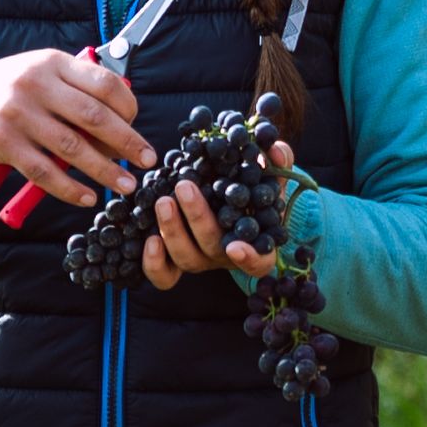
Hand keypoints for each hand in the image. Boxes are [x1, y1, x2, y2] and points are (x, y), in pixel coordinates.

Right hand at [0, 49, 147, 209]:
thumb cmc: (10, 89)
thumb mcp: (42, 73)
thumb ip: (77, 88)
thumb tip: (123, 122)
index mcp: (53, 63)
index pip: (104, 84)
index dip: (129, 109)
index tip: (139, 127)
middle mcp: (36, 85)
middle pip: (94, 117)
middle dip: (127, 142)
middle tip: (148, 160)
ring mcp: (18, 115)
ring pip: (73, 148)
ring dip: (105, 170)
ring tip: (126, 184)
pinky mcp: (3, 144)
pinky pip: (44, 172)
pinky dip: (70, 188)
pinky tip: (87, 197)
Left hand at [141, 141, 296, 287]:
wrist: (227, 197)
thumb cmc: (253, 189)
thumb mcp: (269, 177)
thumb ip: (277, 164)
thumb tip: (276, 150)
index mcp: (257, 245)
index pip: (259, 262)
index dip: (248, 258)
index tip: (235, 246)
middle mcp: (228, 256)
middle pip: (213, 248)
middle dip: (197, 218)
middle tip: (184, 186)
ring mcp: (202, 260)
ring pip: (186, 258)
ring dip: (172, 231)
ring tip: (162, 200)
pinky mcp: (176, 262)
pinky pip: (163, 275)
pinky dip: (154, 262)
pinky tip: (149, 237)